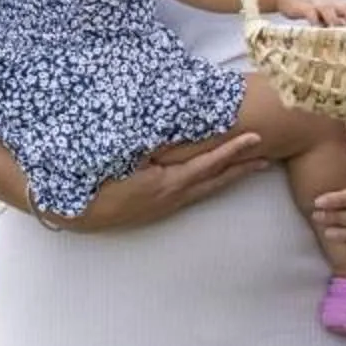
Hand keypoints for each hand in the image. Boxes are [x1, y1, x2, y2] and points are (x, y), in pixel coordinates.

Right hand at [66, 131, 265, 230]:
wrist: (76, 213)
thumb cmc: (95, 181)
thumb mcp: (125, 158)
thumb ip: (153, 145)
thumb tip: (177, 131)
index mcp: (167, 183)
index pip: (208, 163)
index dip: (233, 150)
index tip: (256, 137)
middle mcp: (172, 197)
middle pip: (215, 180)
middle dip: (241, 167)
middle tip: (269, 156)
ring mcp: (165, 206)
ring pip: (205, 189)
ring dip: (229, 176)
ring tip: (250, 167)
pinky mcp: (157, 209)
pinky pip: (191, 193)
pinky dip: (209, 182)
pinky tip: (212, 178)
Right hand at [277, 0, 345, 26]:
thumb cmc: (312, 3)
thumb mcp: (330, 8)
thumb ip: (343, 19)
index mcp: (340, 3)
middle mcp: (332, 2)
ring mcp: (317, 4)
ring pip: (330, 11)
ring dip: (337, 22)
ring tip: (343, 36)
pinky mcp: (302, 6)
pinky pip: (310, 13)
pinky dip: (315, 21)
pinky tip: (317, 31)